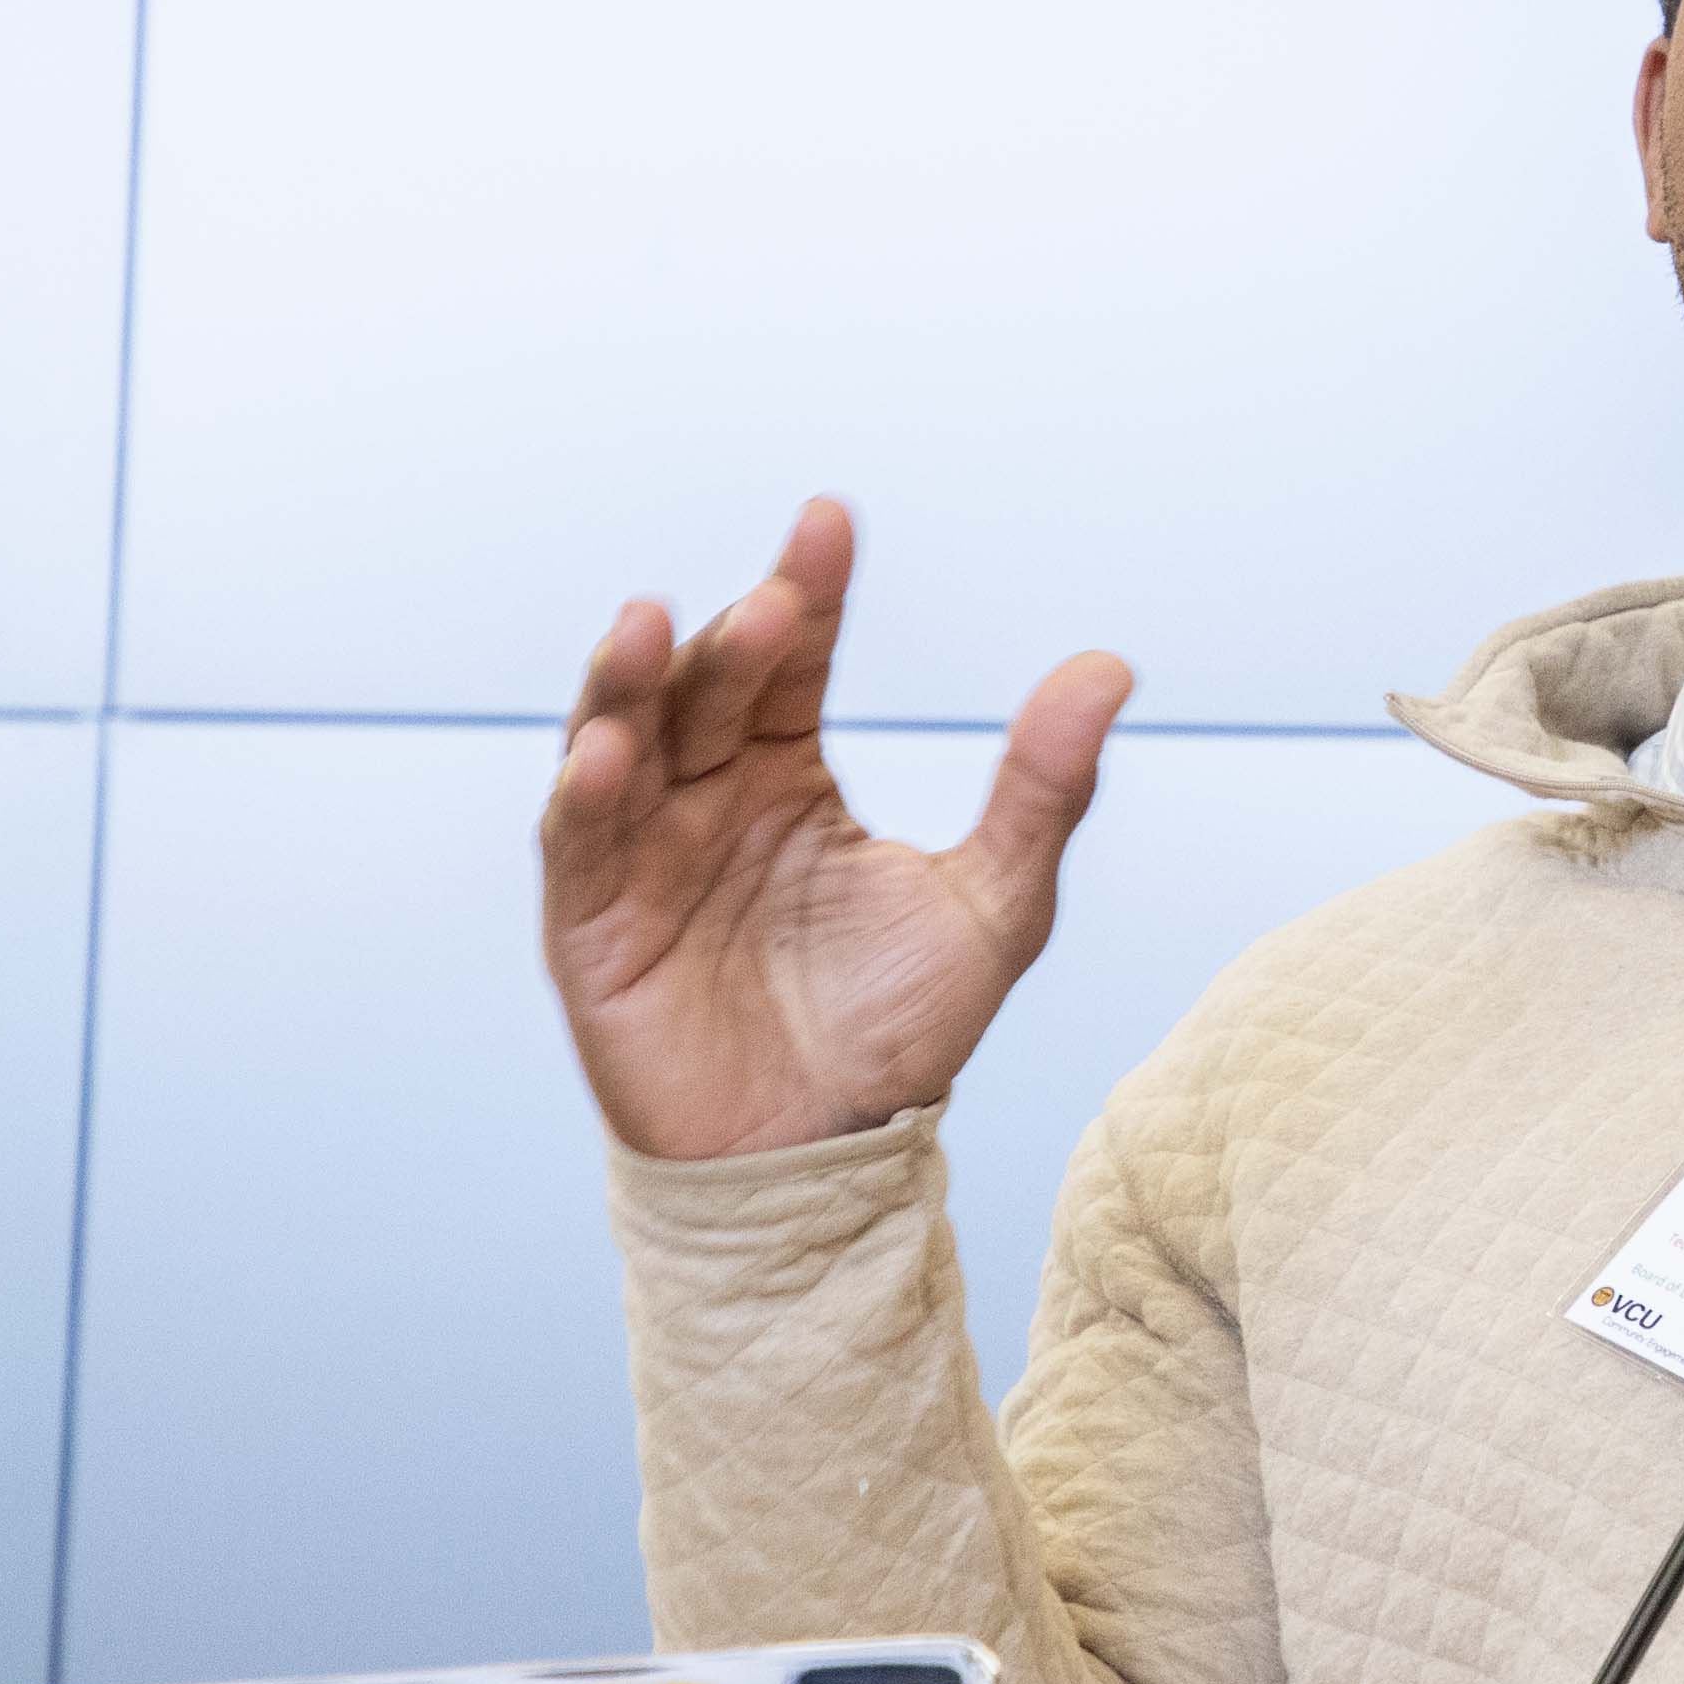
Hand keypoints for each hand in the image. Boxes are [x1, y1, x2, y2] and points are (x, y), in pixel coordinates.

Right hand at [539, 497, 1128, 1165]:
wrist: (826, 1163)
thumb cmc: (899, 1034)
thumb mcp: (995, 906)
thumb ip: (1044, 791)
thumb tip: (1109, 667)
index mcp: (787, 778)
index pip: (790, 663)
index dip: (806, 593)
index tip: (829, 521)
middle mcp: (705, 799)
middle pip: (703, 688)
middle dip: (732, 640)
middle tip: (775, 601)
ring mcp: (640, 855)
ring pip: (621, 740)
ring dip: (627, 682)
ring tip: (646, 622)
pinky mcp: (589, 926)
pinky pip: (575, 846)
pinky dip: (583, 795)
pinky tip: (605, 752)